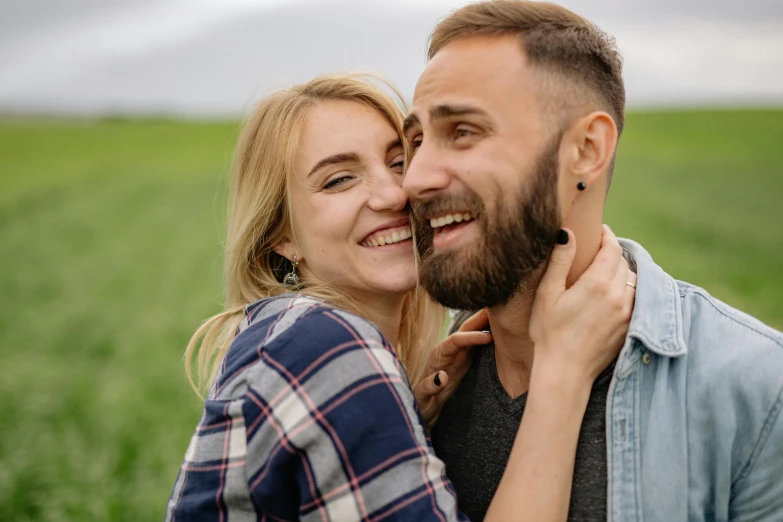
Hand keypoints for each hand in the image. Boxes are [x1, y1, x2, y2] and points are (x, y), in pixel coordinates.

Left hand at [413, 309, 491, 427]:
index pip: (455, 341)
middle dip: (481, 319)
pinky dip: (489, 334)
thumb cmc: (422, 402)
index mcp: (438, 355)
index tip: (488, 337)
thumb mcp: (422, 397)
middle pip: (465, 329)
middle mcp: (449, 350)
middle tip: (500, 310)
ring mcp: (459, 354)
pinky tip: (502, 331)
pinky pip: (479, 344)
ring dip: (487, 323)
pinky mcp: (466, 360)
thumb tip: (442, 377)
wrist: (425, 407)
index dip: (472, 337)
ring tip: (504, 315)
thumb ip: (430, 387)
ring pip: (473, 333)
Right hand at [529, 225, 635, 388]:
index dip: (607, 236)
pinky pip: (635, 299)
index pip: (612, 249)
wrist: (565, 371)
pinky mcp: (629, 327)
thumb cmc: (549, 332)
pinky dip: (627, 290)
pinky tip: (613, 294)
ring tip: (606, 271)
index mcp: (597, 284)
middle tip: (598, 250)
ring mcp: (627, 313)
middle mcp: (618, 296)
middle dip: (612, 252)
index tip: (600, 230)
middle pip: (623, 263)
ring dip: (622, 272)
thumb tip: (567, 233)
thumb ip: (559, 261)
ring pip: (633, 280)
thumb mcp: (547, 294)